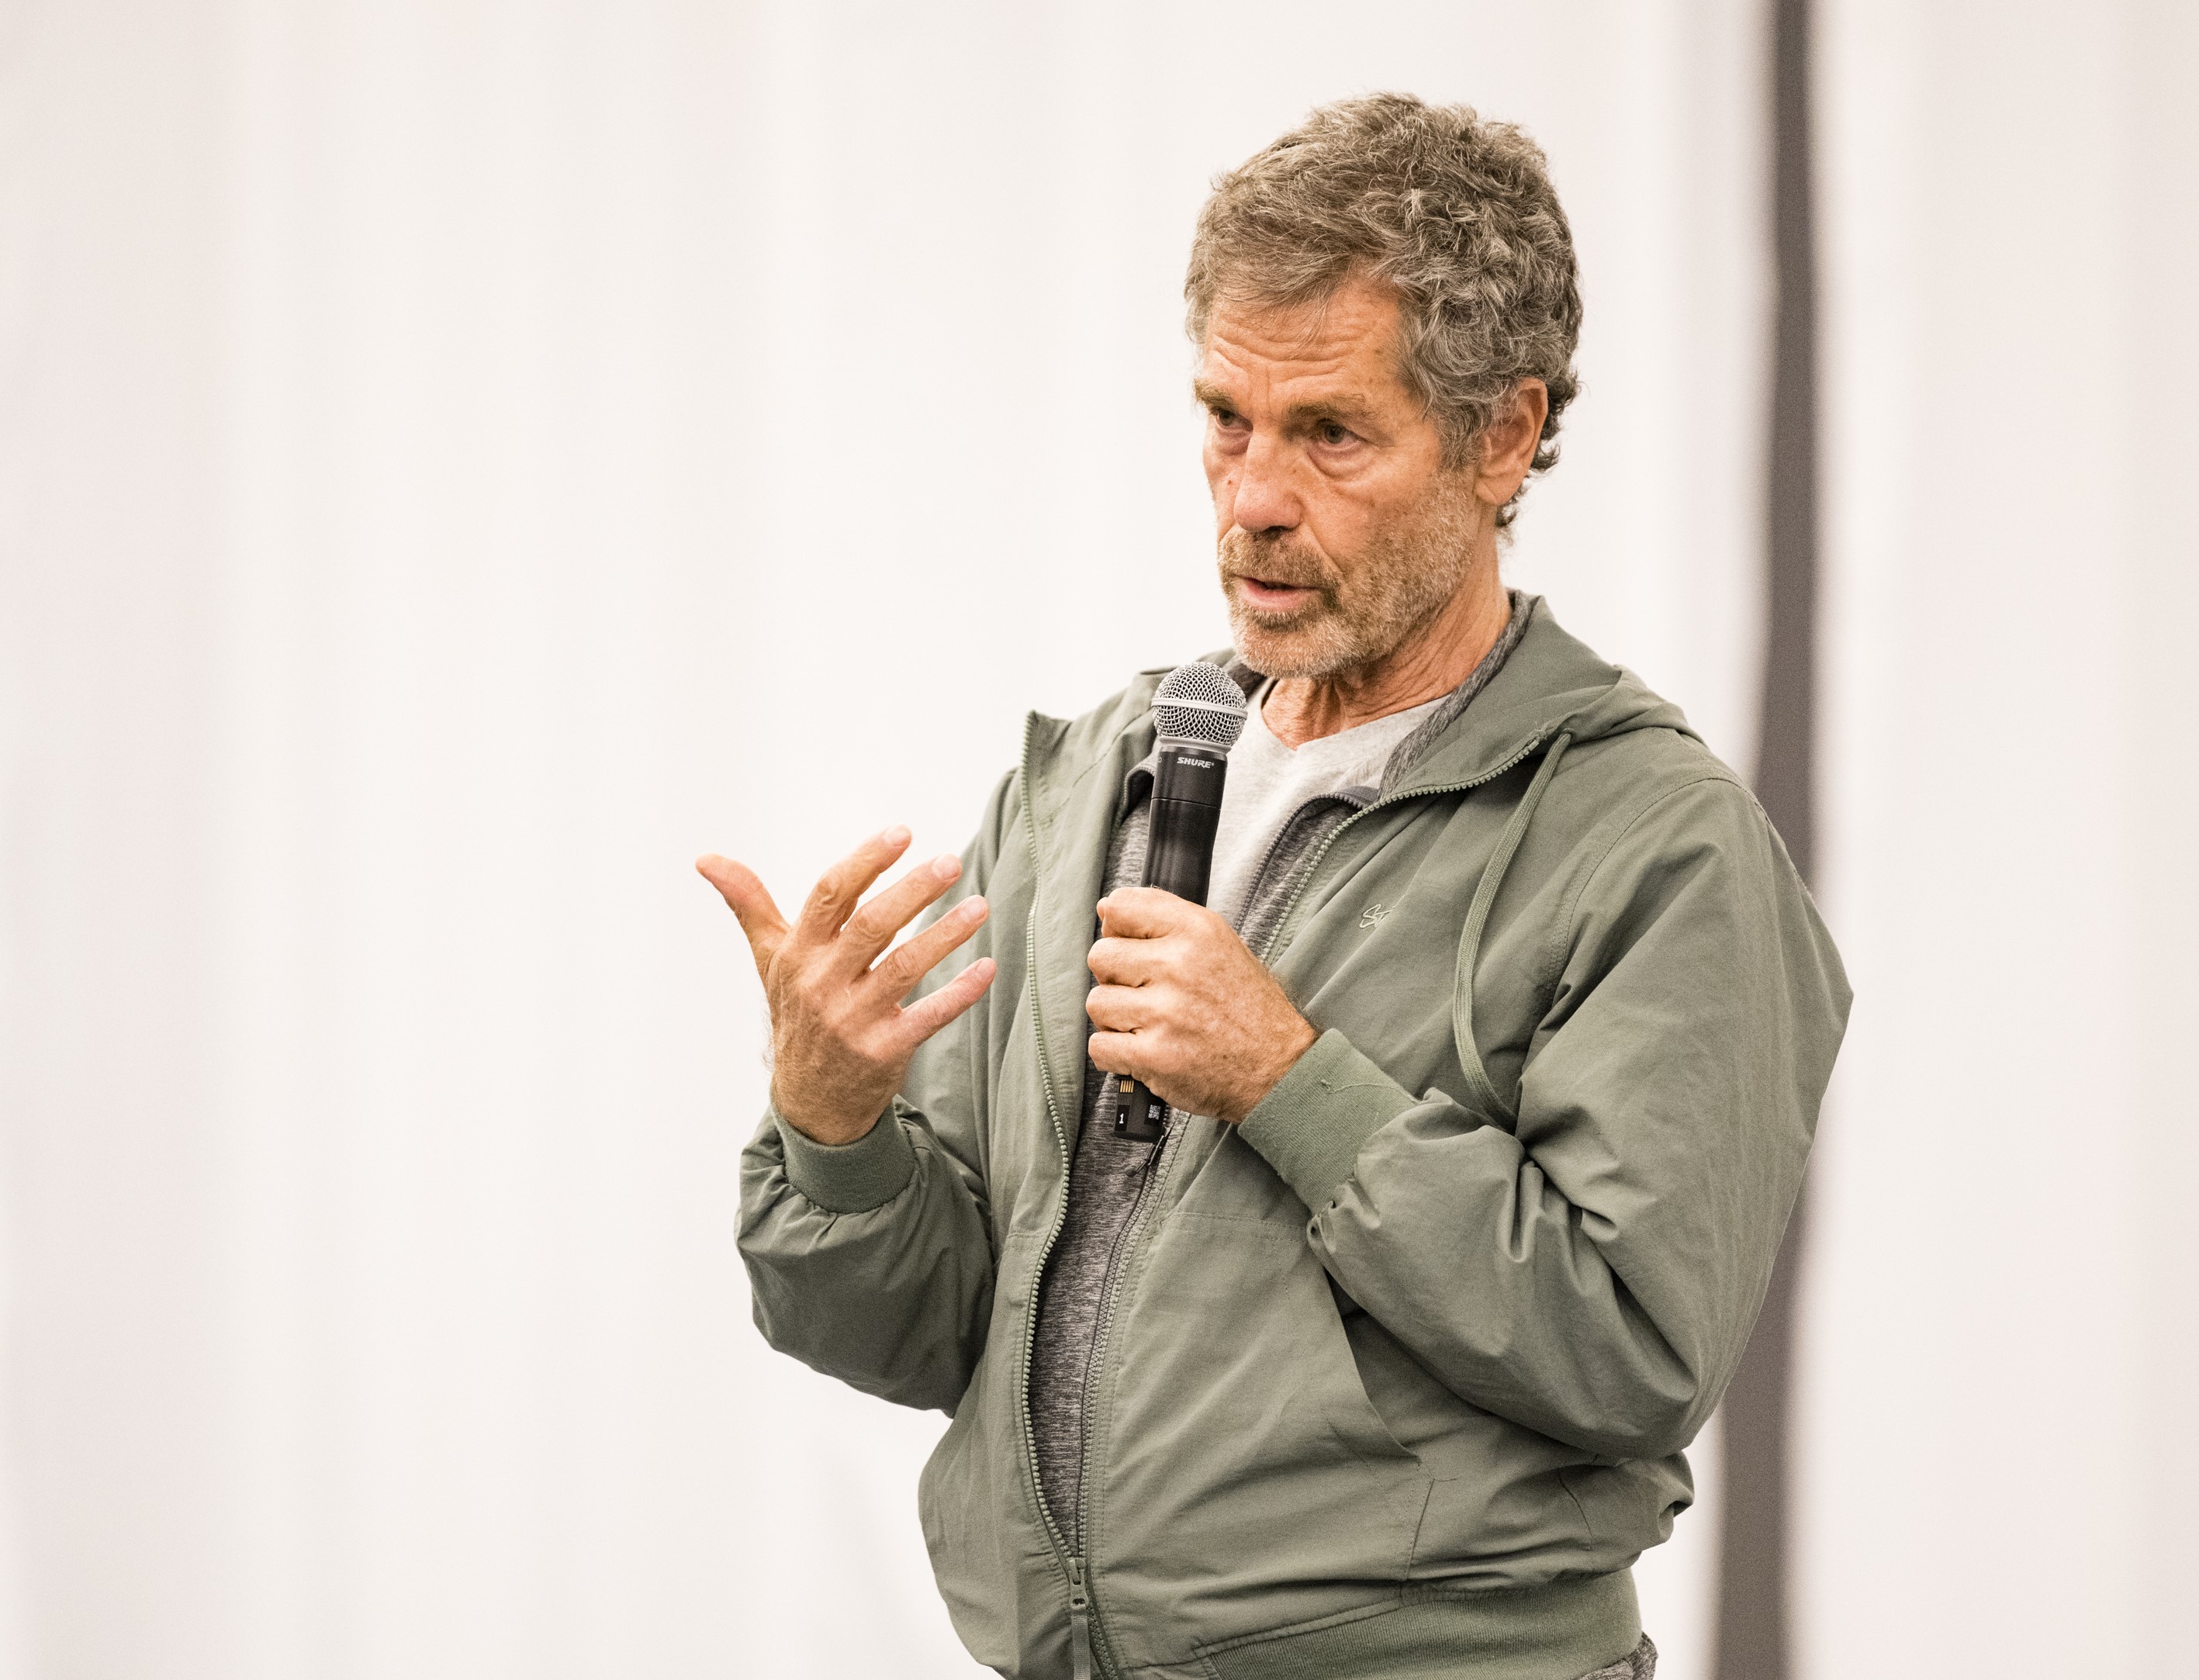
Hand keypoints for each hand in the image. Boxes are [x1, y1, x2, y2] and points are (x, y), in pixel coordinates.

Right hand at [697, 827, 996, 1144]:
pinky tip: (986, 967)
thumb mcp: (769, 959)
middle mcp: (821, 984)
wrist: (809, 1101)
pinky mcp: (883, 1051)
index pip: (830, 896)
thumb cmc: (797, 1012)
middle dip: (913, 892)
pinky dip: (958, 993)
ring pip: (904, 967)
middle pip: (870, 927)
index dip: (866, 862)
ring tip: (980, 906)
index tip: (902, 833)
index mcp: (798, 953)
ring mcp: (851, 1020)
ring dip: (944, 935)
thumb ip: (748, 904)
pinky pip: (926, 1017)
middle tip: (950, 863)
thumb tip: (705, 858)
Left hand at [1085, 887, 1316, 1124]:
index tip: (1129, 947)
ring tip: (1148, 1025)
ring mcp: (1165, 1013)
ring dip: (1116, 1019)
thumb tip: (1107, 911)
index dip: (1117, 931)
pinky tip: (1142, 1051)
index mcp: (1196, 931)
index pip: (1119, 908)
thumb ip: (1167, 920)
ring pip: (1097, 1003)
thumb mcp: (1220, 944)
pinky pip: (1099, 1046)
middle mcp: (1179, 966)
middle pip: (1101, 957)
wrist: (1280, 1068)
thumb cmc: (1249, 1008)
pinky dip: (1114, 1054)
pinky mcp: (1153, 1056)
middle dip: (1115, 977)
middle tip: (1144, 993)